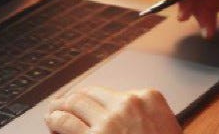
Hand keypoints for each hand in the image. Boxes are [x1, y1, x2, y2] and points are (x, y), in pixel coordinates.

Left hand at [45, 86, 180, 133]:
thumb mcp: (165, 127)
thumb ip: (145, 114)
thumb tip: (124, 114)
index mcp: (148, 98)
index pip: (112, 91)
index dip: (94, 97)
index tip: (87, 100)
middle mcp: (127, 105)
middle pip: (91, 93)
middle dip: (75, 98)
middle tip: (64, 103)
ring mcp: (109, 122)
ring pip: (75, 103)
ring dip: (61, 107)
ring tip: (53, 111)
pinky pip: (66, 123)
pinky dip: (56, 120)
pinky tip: (52, 121)